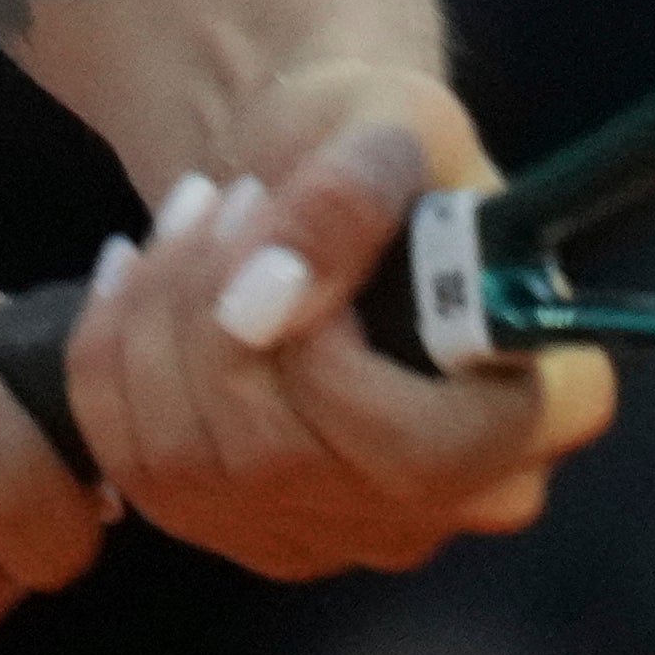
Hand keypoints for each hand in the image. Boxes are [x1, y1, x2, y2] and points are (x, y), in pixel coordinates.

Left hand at [63, 72, 615, 581]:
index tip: (279, 246)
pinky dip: (109, 360)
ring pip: (198, 468)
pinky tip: (136, 276)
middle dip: (212, 315)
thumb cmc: (375, 142)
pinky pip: (139, 469)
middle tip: (216, 202)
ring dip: (156, 323)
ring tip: (187, 219)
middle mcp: (464, 498)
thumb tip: (263, 297)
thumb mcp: (387, 120)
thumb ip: (349, 193)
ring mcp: (352, 531)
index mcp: (545, 405)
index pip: (430, 453)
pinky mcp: (252, 534)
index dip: (328, 369)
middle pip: (289, 460)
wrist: (311, 176)